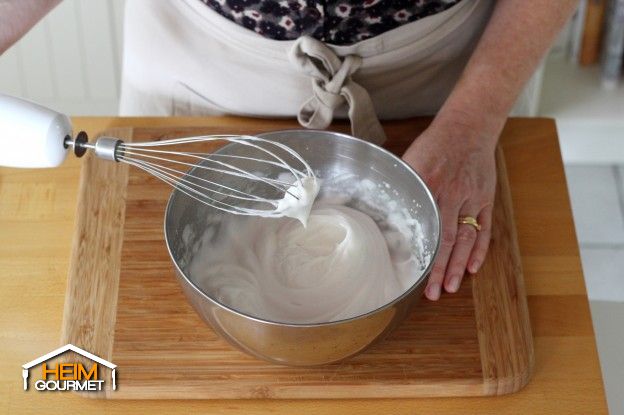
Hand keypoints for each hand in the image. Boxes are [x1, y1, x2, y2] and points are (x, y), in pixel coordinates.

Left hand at [402, 118, 496, 300]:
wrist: (469, 126)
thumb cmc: (435, 144)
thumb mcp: (411, 160)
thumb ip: (401, 188)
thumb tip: (381, 212)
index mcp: (429, 185)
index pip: (424, 227)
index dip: (421, 253)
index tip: (412, 274)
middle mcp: (452, 194)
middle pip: (446, 239)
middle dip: (439, 269)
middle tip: (433, 294)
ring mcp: (473, 198)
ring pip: (466, 238)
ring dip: (459, 265)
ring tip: (451, 288)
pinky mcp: (486, 198)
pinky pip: (485, 229)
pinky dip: (480, 249)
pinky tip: (473, 268)